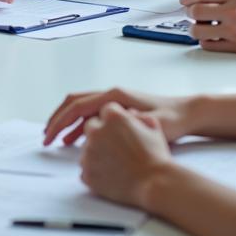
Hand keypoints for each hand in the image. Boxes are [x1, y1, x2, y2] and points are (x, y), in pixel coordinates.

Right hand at [44, 86, 191, 145]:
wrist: (188, 113)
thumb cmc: (172, 119)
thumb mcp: (150, 124)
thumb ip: (124, 125)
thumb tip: (100, 130)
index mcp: (114, 97)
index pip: (77, 106)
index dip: (60, 122)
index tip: (50, 137)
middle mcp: (111, 95)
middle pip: (74, 102)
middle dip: (57, 119)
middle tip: (46, 137)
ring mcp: (114, 100)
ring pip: (81, 107)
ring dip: (67, 121)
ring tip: (56, 140)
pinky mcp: (118, 108)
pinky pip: (91, 113)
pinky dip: (79, 124)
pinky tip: (76, 139)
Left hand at [80, 104, 172, 208]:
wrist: (154, 183)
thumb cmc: (156, 155)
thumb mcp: (153, 127)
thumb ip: (139, 116)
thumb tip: (131, 114)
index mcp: (113, 117)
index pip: (106, 111)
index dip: (114, 120)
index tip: (121, 129)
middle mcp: (96, 131)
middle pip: (91, 126)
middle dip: (101, 133)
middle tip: (116, 146)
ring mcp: (89, 153)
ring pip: (86, 148)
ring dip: (96, 152)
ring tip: (115, 162)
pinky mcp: (87, 173)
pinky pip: (86, 168)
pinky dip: (95, 171)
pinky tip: (110, 174)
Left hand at [181, 0, 235, 54]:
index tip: (185, 1)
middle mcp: (233, 10)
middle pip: (195, 11)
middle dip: (190, 13)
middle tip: (192, 15)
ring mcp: (235, 30)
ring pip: (198, 30)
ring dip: (195, 29)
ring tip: (200, 27)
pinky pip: (210, 46)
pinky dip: (206, 42)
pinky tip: (212, 38)